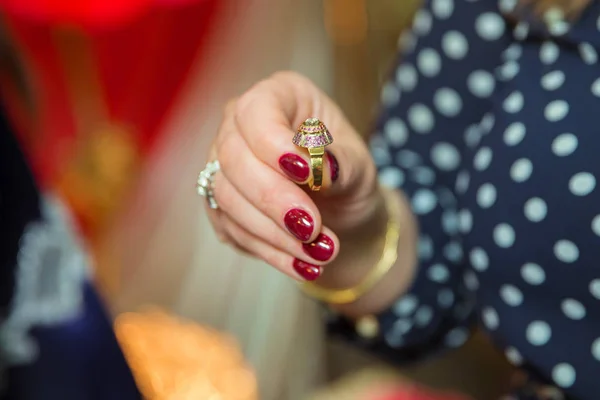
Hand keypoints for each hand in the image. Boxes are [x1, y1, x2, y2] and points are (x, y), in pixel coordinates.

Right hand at [206, 71, 381, 280]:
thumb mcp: (359, 165)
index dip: (272, 143)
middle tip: (312, 228)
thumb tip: (319, 167)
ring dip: (273, 233)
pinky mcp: (221, 206)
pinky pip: (232, 230)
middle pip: (234, 159)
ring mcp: (224, 167)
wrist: (340, 211)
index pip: (257, 112)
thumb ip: (340, 163)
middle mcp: (240, 126)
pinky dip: (269, 252)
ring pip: (227, 199)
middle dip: (273, 199)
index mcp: (278, 96)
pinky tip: (301, 266)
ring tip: (319, 254)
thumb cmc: (348, 174)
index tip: (302, 172)